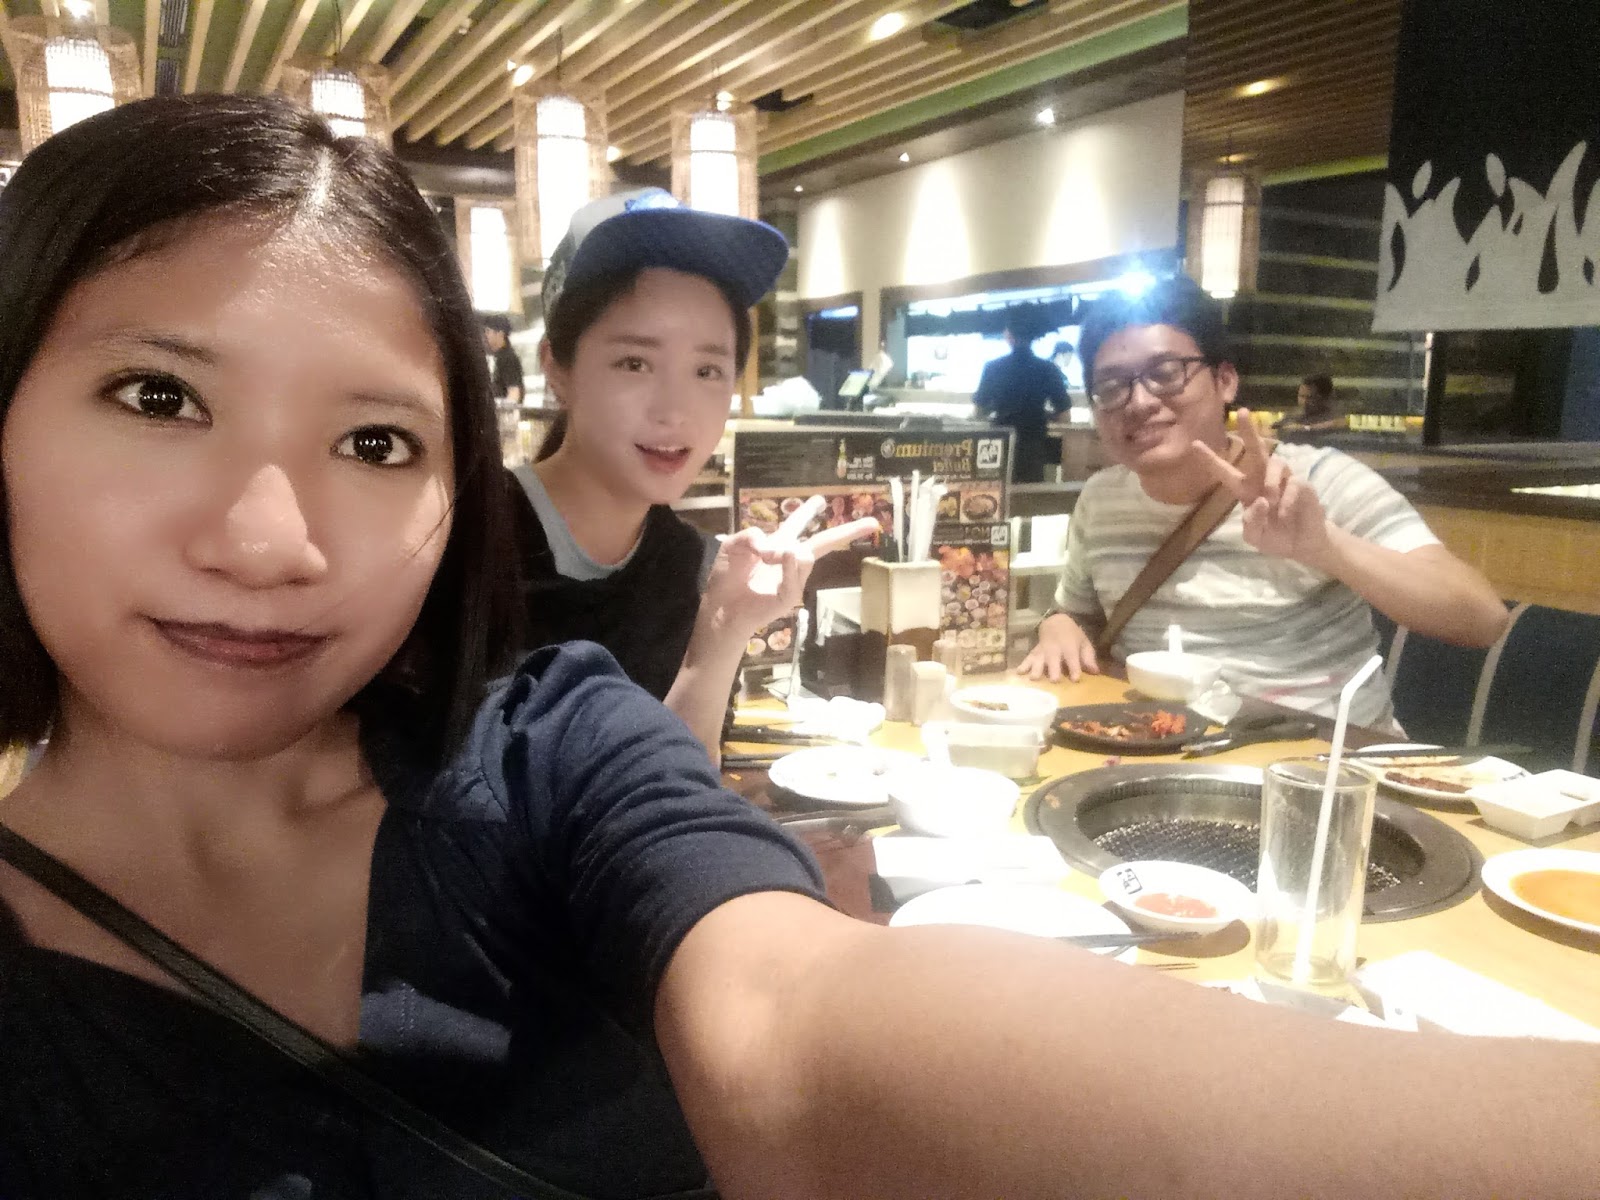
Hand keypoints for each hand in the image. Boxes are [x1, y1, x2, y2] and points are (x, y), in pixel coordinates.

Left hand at [702, 496, 879, 640]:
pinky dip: (788, 566)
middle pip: (822, 543)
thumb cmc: (726, 577)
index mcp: (776, 545)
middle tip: (872, 523)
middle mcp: (789, 560)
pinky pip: (795, 579)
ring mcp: (793, 579)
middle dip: (846, 532)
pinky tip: (779, 558)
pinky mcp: (789, 598)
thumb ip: (752, 536)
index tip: (822, 500)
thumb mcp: (733, 546)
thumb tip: (779, 548)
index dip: (808, 512)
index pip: (796, 525)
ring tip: (764, 557)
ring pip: (805, 556)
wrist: (719, 608)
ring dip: (788, 550)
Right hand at [1017, 612, 1099, 682]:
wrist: (1055, 621)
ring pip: (1039, 659)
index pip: (1072, 658)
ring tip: (1033, 678)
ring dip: (1036, 668)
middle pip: (1053, 659)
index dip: (1074, 668)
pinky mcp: (1034, 652)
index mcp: (1069, 646)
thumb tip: (1095, 672)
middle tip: (1053, 681)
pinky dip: (1023, 665)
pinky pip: (1028, 658)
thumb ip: (1088, 657)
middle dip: (1053, 669)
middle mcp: (1055, 648)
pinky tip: (1018, 673)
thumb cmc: (1072, 635)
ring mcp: (1043, 650)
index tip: (1075, 679)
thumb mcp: (1084, 643)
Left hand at [1191, 410, 1331, 565]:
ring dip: (1269, 482)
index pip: (1225, 471)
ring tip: (1271, 501)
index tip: (1195, 444)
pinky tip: (1285, 513)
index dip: (1211, 459)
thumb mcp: (1255, 537)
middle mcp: (1263, 479)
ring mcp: (1283, 480)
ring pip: (1274, 463)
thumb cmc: (1275, 537)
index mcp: (1246, 490)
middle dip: (1249, 430)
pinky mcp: (1302, 484)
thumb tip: (1260, 501)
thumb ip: (1251, 523)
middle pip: (1255, 450)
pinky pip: (1293, 482)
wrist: (1302, 544)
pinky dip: (1287, 499)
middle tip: (1243, 412)